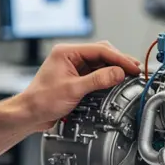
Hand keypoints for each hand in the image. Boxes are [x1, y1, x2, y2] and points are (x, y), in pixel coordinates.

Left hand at [18, 41, 140, 131]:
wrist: (29, 114)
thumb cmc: (42, 100)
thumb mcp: (73, 89)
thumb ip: (98, 80)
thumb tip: (119, 72)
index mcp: (67, 52)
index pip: (100, 49)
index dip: (119, 58)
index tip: (132, 66)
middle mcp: (70, 56)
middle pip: (102, 53)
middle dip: (119, 61)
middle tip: (135, 70)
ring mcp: (73, 66)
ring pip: (100, 63)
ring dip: (114, 69)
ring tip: (129, 75)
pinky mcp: (75, 77)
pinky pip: (96, 73)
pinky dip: (107, 77)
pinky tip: (115, 81)